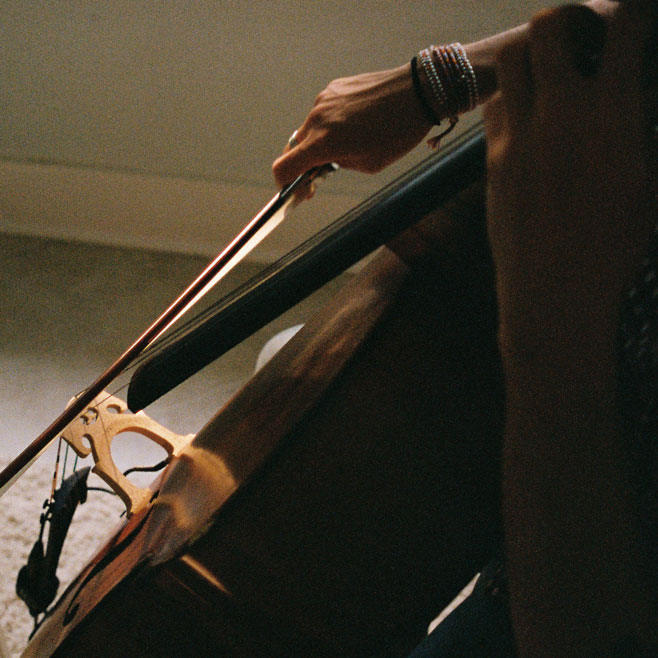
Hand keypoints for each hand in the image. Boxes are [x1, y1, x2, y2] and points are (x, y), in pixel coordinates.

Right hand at [272, 63, 432, 186]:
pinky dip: (332, 122)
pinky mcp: (334, 87)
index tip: (294, 188)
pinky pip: (324, 111)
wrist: (417, 92)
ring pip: (310, 128)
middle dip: (306, 162)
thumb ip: (339, 164)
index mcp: (323, 143)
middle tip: (322, 173)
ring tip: (349, 143)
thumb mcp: (368, 164)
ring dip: (320, 140)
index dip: (284, 182)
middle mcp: (317, 120)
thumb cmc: (398, 132)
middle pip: (296, 148)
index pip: (283, 167)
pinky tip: (355, 124)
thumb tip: (326, 160)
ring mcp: (324, 100)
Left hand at [484, 0, 657, 357]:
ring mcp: (517, 139)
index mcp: (612, 116)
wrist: (556, 296)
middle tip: (585, 38)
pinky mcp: (493, 163)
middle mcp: (558, 117)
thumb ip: (645, 125)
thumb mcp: (652, 184)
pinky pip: (495, 110)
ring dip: (534, 57)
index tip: (634, 14)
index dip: (633, 8)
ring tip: (555, 75)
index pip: (624, 26)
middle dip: (568, 20)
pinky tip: (531, 117)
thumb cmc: (618, 249)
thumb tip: (635, 97)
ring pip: (510, 66)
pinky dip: (513, 98)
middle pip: (546, 29)